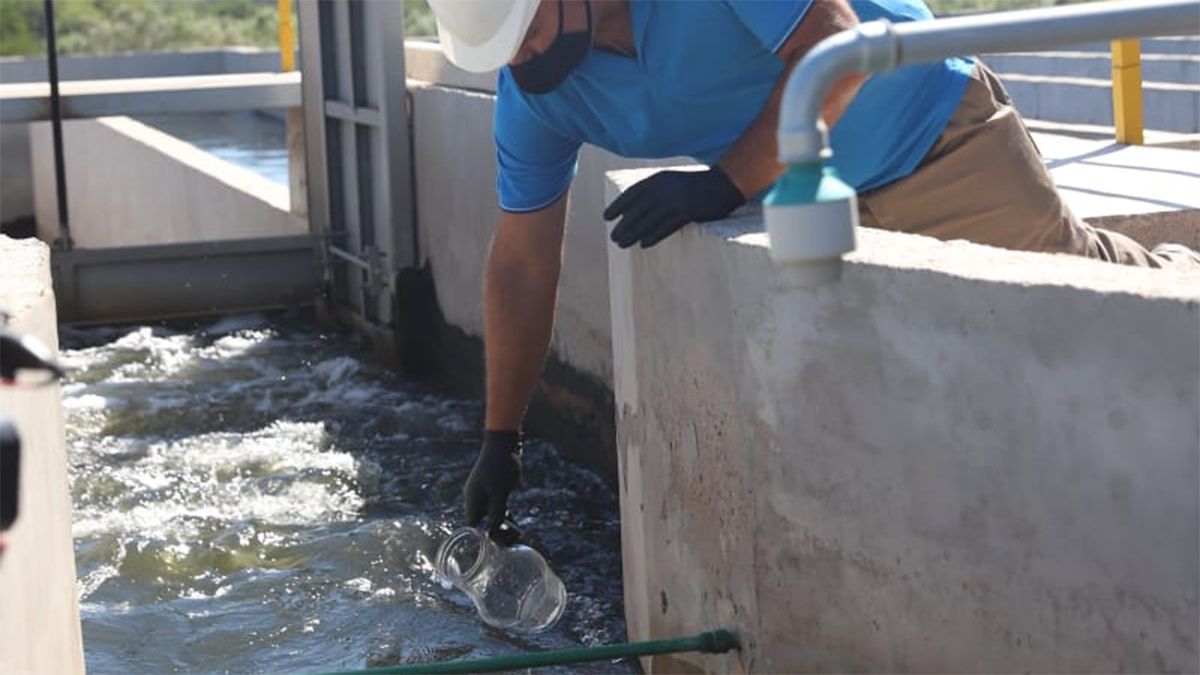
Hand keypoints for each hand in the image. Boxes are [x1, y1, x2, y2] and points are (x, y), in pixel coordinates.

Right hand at [463, 430, 521, 544]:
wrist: (504, 444)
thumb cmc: (500, 466)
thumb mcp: (500, 491)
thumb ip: (496, 512)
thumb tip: (492, 532)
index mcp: (473, 500)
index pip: (474, 527)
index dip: (486, 537)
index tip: (502, 539)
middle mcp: (476, 500)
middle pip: (483, 525)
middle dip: (498, 533)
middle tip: (516, 536)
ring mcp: (484, 495)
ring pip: (491, 518)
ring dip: (503, 527)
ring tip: (519, 533)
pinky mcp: (494, 491)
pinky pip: (497, 510)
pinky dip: (506, 517)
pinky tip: (516, 524)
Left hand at [605, 167, 745, 248]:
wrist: (723, 184)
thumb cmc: (695, 186)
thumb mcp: (672, 181)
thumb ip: (655, 190)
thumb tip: (634, 207)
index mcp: (658, 179)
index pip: (632, 193)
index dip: (618, 206)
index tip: (606, 218)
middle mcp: (664, 188)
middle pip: (637, 210)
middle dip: (623, 224)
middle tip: (613, 237)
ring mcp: (676, 200)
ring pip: (648, 220)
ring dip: (633, 233)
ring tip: (622, 244)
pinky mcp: (687, 212)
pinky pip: (665, 227)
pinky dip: (653, 236)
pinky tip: (644, 244)